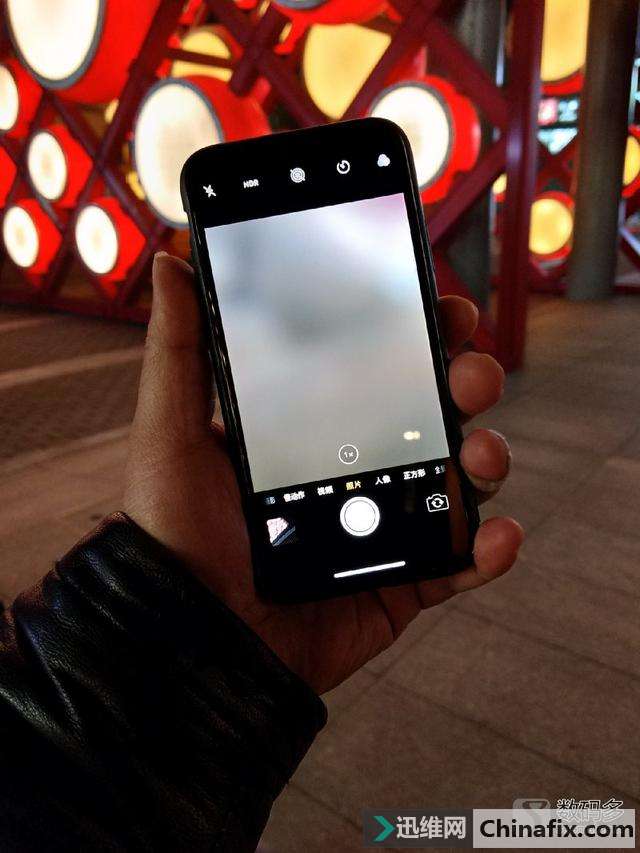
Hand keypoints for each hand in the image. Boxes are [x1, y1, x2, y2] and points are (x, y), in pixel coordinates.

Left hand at [124, 254, 522, 693]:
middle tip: (471, 380)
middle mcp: (358, 469)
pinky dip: (489, 551)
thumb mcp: (172, 430)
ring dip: (488, 461)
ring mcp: (384, 527)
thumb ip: (180, 350)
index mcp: (318, 427)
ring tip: (480, 458)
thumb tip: (172, 263)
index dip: (423, 335)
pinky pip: (458, 564)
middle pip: (436, 416)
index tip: (447, 310)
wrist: (189, 635)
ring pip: (459, 482)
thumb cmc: (175, 529)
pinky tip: (498, 536)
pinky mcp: (399, 584)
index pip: (382, 368)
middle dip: (469, 386)